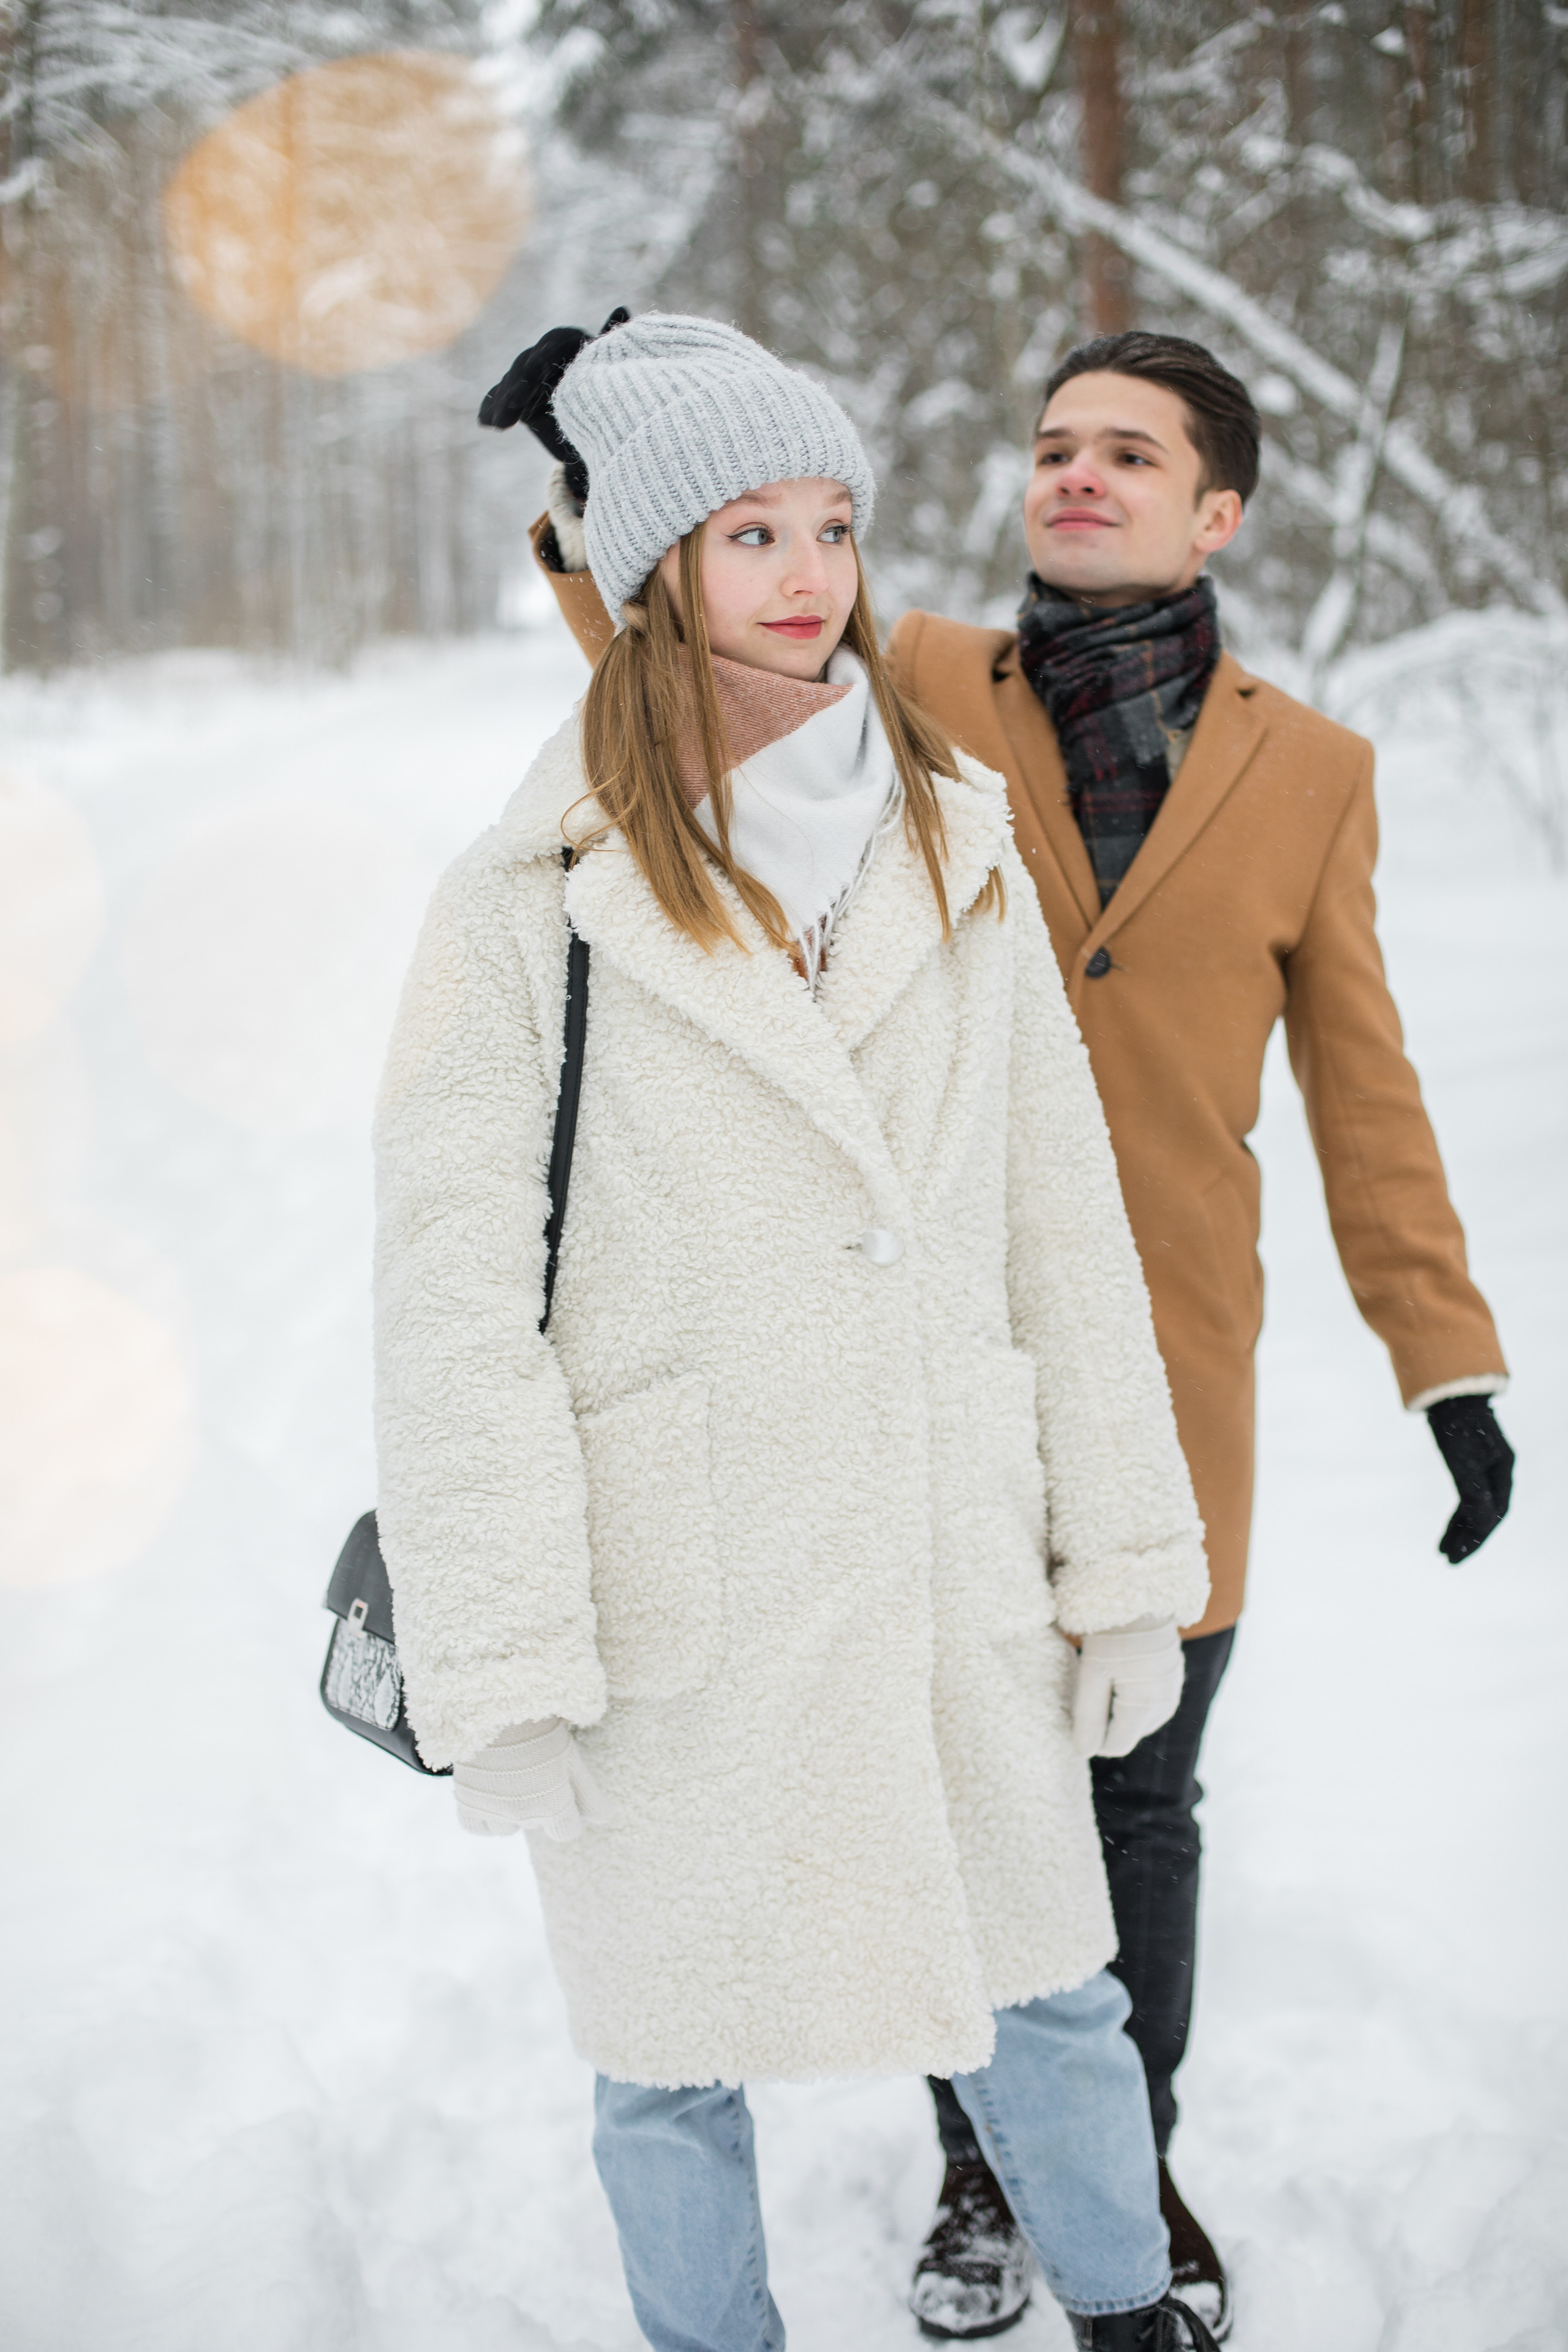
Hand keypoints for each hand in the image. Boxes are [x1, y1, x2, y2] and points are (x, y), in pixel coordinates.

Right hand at [454, 1718, 616, 1841]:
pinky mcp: (466, 1802)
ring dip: (509, 1810)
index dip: (566, 1813)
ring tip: (509, 1775)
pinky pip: (477, 1826)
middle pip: (536, 1826)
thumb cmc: (542, 1727)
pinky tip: (489, 1789)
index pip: (566, 1832)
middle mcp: (522, 1814)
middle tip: (533, 1770)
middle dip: (538, 1805)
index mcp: (552, 1804)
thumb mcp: (572, 1758)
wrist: (498, 1702)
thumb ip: (589, 1795)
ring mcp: (491, 1809)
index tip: (560, 1790)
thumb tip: (605, 1820)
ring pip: (507, 1828)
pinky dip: (483, 1814)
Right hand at [477, 307, 629, 504]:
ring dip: (503, 403)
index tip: (536, 370)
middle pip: (527, 366)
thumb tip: (621, 308)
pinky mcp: (518, 395)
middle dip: (518, 386)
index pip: (553, 344)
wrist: (605, 424)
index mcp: (570, 344)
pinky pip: (502, 399)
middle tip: (514, 405)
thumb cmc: (614, 394)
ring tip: (499, 424)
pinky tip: (484, 422)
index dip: (543, 356)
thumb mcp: (616, 370)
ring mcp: (529, 377)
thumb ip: (610, 342)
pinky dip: (492, 409)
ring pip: (512, 385)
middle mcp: (545, 356)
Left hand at [1072, 1617, 1183, 1757]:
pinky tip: (1124, 1672)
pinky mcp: (1175, 1676)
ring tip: (1109, 1676)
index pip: (1115, 1746)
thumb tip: (1084, 1752)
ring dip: (1122, 1709)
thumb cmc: (1110, 1633)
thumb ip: (1088, 1717)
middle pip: (1129, 1734)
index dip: (1092, 1735)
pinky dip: (1136, 1696)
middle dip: (1108, 1720)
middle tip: (1094, 1686)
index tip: (1080, 1708)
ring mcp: (1173, 1689)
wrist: (1140, 1594)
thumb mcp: (1091, 1673)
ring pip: (1141, 1719)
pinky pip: (1152, 1702)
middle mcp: (1165, 1703)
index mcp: (1144, 1706)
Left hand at [1427, 1395, 1513, 1562]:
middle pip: (1486, 1514)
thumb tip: (1484, 1525)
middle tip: (1450, 1561)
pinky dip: (1457, 1513)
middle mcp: (1498, 1471)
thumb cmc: (1455, 1424)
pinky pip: (1467, 1495)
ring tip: (1442, 1551)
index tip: (1457, 1556)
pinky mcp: (1470, 1462)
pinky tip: (1450, 1526)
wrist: (1447, 1390)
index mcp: (1503, 1470)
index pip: (1494, 1514)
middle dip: (1469, 1539)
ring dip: (1460, 1529)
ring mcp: (1485, 1466)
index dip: (1477, 1538)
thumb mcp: (1463, 1460)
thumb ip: (1474, 1492)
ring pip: (1475, 1506)